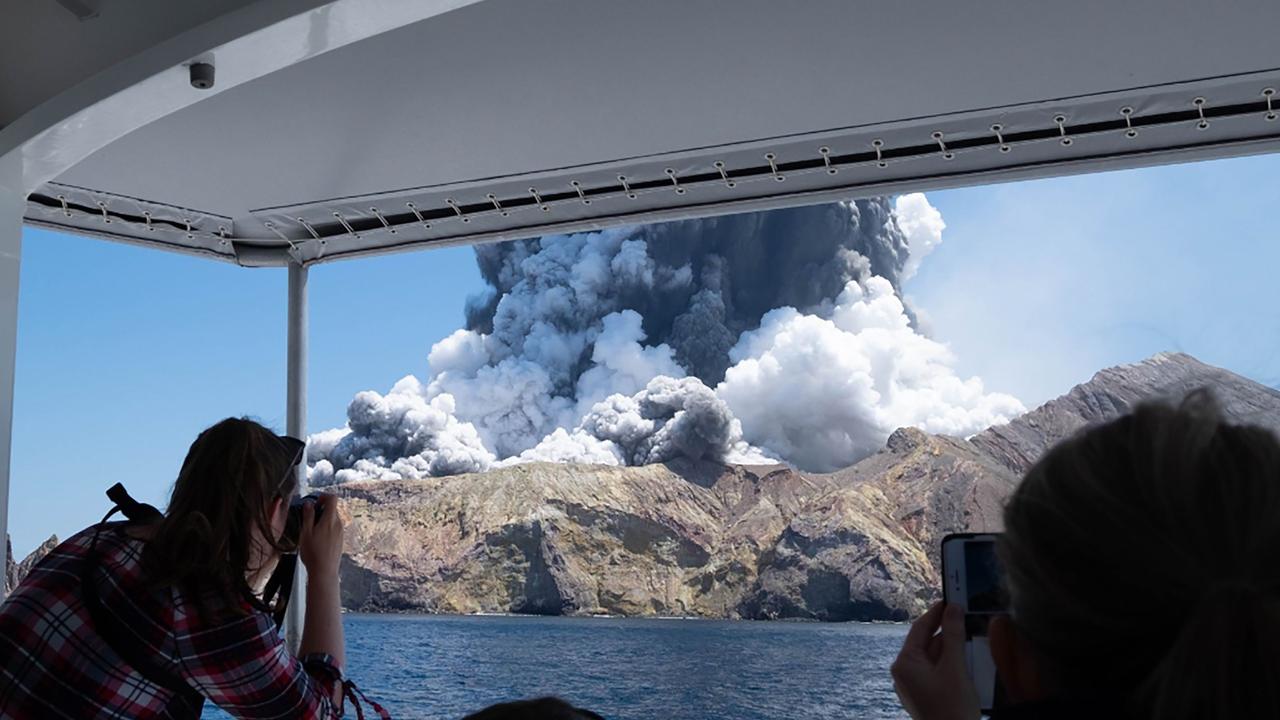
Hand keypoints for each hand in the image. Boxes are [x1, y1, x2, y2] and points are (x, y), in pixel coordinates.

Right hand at [298, 494, 344, 577]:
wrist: (324, 571)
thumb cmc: (313, 553)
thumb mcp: (306, 533)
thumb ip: (308, 516)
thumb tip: (309, 504)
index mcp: (330, 520)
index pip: (332, 498)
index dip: (323, 497)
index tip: (314, 503)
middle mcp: (338, 524)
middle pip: (332, 509)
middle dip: (321, 510)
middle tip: (309, 519)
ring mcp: (341, 532)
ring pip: (333, 519)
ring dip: (323, 520)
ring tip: (312, 532)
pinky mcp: (340, 540)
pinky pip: (334, 528)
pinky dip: (326, 528)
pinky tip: (318, 540)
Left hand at [891, 602, 980, 719]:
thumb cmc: (952, 709)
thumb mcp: (955, 667)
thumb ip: (953, 635)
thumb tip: (953, 609)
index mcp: (905, 663)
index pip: (920, 628)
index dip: (937, 612)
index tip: (951, 599)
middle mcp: (904, 673)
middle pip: (927, 643)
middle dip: (948, 633)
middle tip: (967, 618)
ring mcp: (913, 687)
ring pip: (934, 659)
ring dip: (952, 650)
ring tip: (972, 641)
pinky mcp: (924, 696)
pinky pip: (937, 673)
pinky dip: (951, 666)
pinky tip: (968, 664)